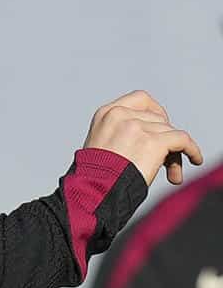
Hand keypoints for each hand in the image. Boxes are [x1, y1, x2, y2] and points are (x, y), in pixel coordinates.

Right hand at [83, 91, 202, 185]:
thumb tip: (161, 138)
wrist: (93, 189)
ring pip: (170, 132)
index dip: (156, 112)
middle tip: (165, 160)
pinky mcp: (153, 141)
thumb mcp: (102, 143)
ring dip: (173, 153)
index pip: (141, 99)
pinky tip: (195, 159)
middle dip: (164, 138)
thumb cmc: (95, 175)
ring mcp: (137, 126)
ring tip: (170, 173)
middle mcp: (121, 115)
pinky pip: (183, 140)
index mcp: (106, 113)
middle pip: (159, 119)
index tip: (160, 127)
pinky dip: (192, 150)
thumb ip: (123, 132)